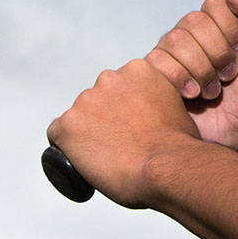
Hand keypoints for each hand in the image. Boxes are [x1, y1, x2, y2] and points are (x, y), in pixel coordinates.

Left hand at [47, 59, 200, 206]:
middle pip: (96, 99)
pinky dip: (69, 149)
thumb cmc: (179, 146)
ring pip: (78, 118)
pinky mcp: (68, 125)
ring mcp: (86, 101)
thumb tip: (153, 116)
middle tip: (119, 142)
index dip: (122, 108)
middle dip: (104, 118)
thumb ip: (159, 102)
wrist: (168, 168)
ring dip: (87, 132)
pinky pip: (58, 136)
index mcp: (138, 69)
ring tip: (106, 156)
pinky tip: (86, 161)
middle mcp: (108, 79)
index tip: (130, 125)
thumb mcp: (176, 108)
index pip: (118, 86)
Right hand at [144, 0, 237, 156]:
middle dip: (219, 53)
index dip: (231, 28)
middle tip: (231, 75)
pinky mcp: (156, 74)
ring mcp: (172, 52)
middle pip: (194, 21)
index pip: (216, 2)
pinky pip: (157, 63)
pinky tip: (195, 95)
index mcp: (220, 22)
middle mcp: (193, 33)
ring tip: (215, 89)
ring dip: (202, 70)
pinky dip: (181, 81)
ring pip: (175, 41)